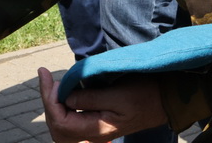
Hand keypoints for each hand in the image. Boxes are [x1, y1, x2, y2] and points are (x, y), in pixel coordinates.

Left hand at [37, 68, 166, 142]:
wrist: (164, 101)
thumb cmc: (145, 95)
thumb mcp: (119, 94)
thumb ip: (91, 98)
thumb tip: (66, 97)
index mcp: (97, 130)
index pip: (61, 122)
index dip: (49, 100)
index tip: (47, 76)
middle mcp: (93, 134)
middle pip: (57, 127)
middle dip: (47, 102)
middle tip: (47, 77)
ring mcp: (94, 130)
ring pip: (62, 126)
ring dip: (53, 104)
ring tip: (53, 83)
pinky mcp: (96, 122)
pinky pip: (71, 120)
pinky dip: (62, 106)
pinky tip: (64, 90)